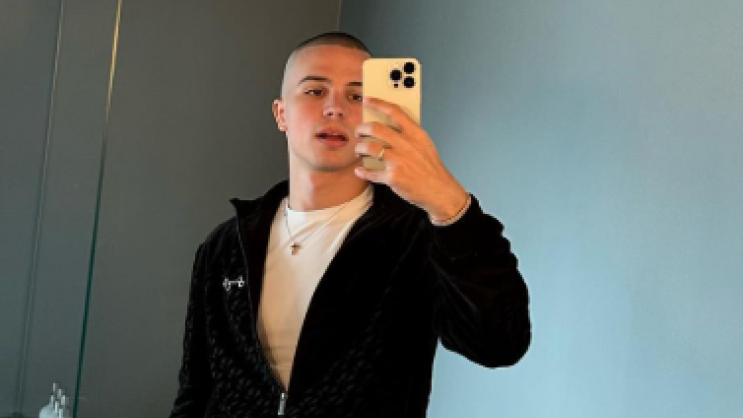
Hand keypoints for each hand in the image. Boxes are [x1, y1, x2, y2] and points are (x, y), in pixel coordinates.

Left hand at [354, 97, 468, 221]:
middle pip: (376, 128)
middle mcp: (406, 144)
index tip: (367, 100)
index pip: (394, 111)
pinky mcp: (392, 176)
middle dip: (362, 128)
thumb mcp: (425, 144)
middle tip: (358, 131)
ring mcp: (398, 160)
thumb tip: (390, 127)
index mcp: (415, 133)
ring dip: (359, 148)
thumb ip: (410, 134)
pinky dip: (363, 172)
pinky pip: (371, 172)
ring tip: (358, 150)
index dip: (378, 103)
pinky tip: (360, 170)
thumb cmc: (431, 167)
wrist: (438, 189)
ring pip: (369, 148)